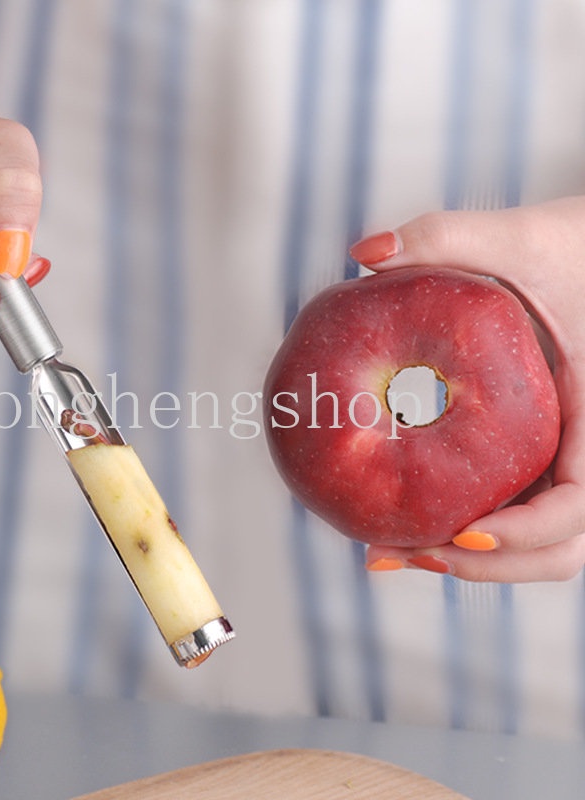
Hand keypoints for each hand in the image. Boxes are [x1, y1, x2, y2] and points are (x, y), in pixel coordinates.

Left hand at [350, 197, 584, 581]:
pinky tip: (401, 515)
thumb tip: (363, 251)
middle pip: (555, 548)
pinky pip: (514, 508)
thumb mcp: (521, 237)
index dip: (527, 535)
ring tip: (387, 550)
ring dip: (468, 559)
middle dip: (482, 565)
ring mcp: (569, 460)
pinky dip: (466, 527)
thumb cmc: (577, 246)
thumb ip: (447, 235)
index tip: (464, 536)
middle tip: (401, 554)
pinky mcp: (543, 457)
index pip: (579, 506)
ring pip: (535, 542)